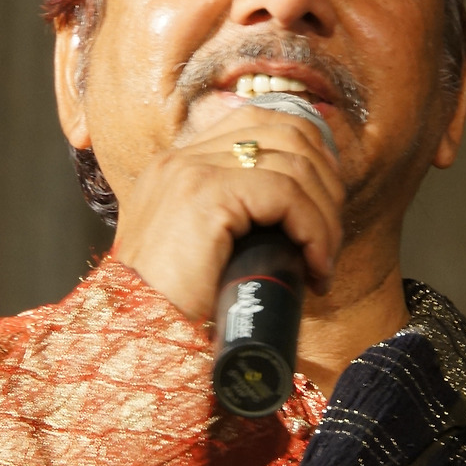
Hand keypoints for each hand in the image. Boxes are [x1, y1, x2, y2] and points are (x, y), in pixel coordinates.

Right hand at [111, 100, 344, 323]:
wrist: (137, 340)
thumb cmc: (173, 315)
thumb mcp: (204, 258)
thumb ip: (233, 228)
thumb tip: (291, 226)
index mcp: (178, 167)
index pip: (260, 125)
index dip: (309, 160)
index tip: (325, 212)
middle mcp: (182, 159)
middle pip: (285, 132)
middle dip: (325, 184)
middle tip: (329, 240)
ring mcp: (191, 170)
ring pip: (294, 162)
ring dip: (324, 215)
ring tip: (322, 262)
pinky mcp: (205, 194)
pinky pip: (286, 192)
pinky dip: (314, 229)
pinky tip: (314, 267)